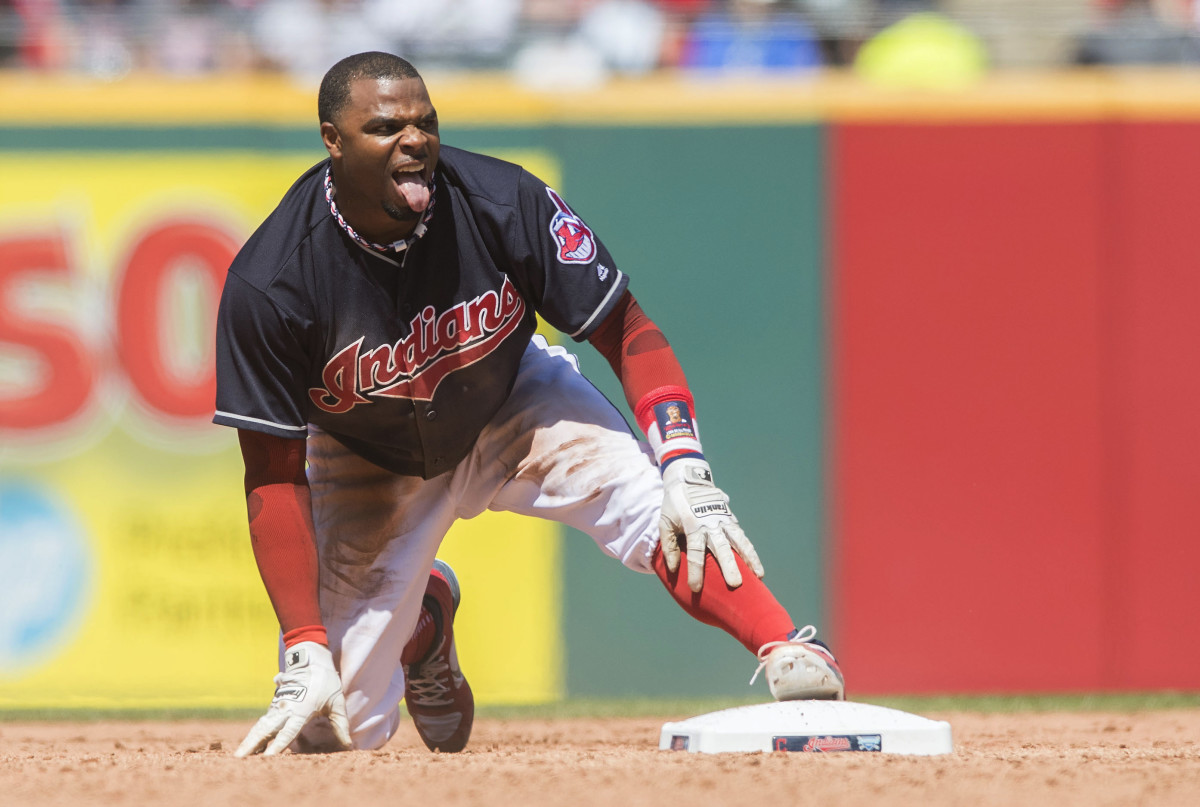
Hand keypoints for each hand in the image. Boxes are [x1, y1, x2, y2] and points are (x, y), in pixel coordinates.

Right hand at [234, 641, 352, 756]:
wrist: (310, 658)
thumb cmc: (325, 680)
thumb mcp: (337, 702)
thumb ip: (340, 725)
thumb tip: (348, 745)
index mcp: (301, 710)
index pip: (288, 732)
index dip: (278, 745)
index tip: (267, 757)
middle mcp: (285, 710)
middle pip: (266, 730)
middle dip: (252, 744)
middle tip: (239, 758)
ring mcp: (277, 707)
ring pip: (261, 726)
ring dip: (249, 740)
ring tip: (238, 755)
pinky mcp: (274, 704)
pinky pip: (263, 721)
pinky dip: (255, 733)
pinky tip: (249, 744)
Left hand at [658, 457, 763, 592]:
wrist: (688, 479)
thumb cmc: (674, 505)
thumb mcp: (664, 522)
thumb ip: (668, 546)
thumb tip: (674, 569)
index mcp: (692, 526)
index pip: (695, 552)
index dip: (695, 571)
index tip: (695, 588)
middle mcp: (711, 524)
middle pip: (721, 548)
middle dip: (728, 566)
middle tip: (735, 584)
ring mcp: (723, 520)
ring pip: (739, 541)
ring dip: (749, 559)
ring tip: (758, 576)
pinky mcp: (731, 518)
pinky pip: (742, 537)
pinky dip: (750, 552)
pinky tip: (757, 567)